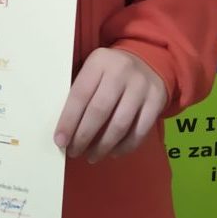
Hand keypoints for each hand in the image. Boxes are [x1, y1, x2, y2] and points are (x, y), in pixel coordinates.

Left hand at [54, 48, 167, 164]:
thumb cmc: (110, 71)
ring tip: (91, 156)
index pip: (80, 94)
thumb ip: (81, 93)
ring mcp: (141, 86)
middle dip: (84, 136)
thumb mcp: (93, 70)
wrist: (147, 61)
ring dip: (103, 146)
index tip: (60, 141)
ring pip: (120, 124)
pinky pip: (139, 131)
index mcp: (99, 62)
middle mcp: (121, 71)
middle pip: (99, 110)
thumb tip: (65, 130)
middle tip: (74, 152)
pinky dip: (124, 147)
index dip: (68, 120)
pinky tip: (113, 152)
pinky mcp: (156, 101)